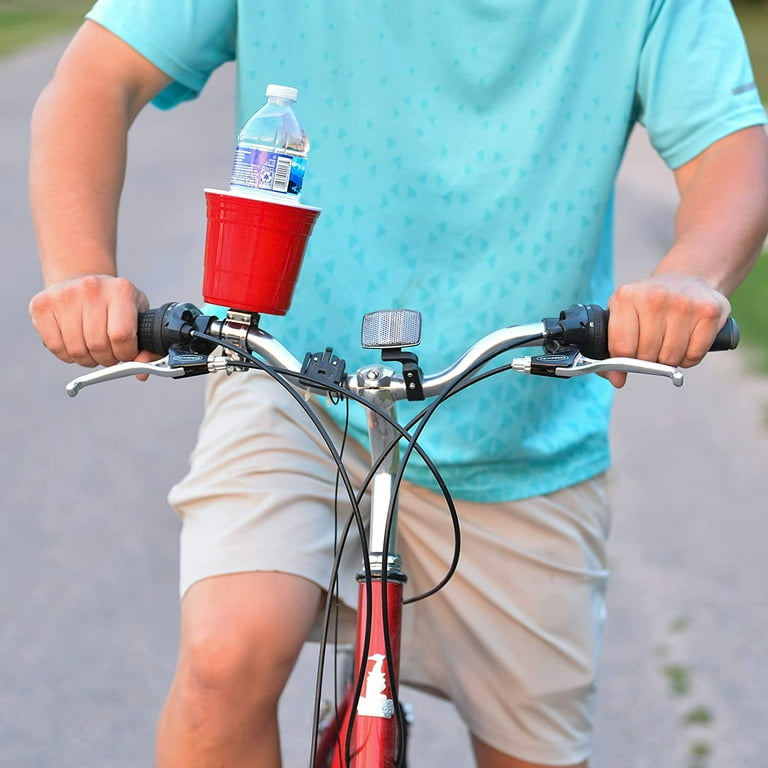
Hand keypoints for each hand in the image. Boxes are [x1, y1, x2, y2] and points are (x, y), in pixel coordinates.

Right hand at [29, 274, 150, 367]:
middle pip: (98, 345)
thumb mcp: (137, 315)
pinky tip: (75, 344)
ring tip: (92, 349)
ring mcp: (64, 295)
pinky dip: (67, 355)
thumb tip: (141, 372)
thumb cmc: (114, 303)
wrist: (80, 278)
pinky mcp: (42, 305)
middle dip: (106, 359)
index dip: (125, 354)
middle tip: (108, 354)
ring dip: (87, 359)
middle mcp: (92, 288)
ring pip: (76, 350)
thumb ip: (146, 345)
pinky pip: (56, 348)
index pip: (122, 336)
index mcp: (121, 290)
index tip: (125, 354)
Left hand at [605, 273, 730, 387]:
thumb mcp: (622, 317)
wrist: (685, 278)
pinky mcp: (709, 311)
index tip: (627, 362)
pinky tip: (686, 342)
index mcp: (626, 297)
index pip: (622, 348)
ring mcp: (684, 303)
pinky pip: (694, 355)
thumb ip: (612, 349)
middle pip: (647, 356)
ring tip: (668, 342)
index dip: (623, 363)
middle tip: (651, 347)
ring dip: (669, 360)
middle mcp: (655, 297)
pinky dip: (689, 357)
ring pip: (671, 359)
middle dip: (647, 360)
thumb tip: (617, 380)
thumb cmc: (648, 305)